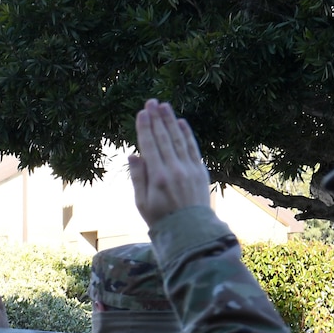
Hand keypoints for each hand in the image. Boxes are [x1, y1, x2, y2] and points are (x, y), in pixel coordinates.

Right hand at [130, 99, 211, 227]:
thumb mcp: (141, 202)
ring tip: (165, 106)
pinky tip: (180, 123)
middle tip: (152, 102)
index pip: (149, 146)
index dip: (145, 128)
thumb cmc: (160, 219)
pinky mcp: (200, 170)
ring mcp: (189, 168)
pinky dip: (186, 134)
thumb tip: (134, 154)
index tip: (141, 113)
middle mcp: (175, 169)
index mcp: (157, 177)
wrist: (190, 230)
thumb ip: (138, 177)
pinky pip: (192, 147)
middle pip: (164, 138)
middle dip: (157, 119)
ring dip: (171, 121)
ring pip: (178, 139)